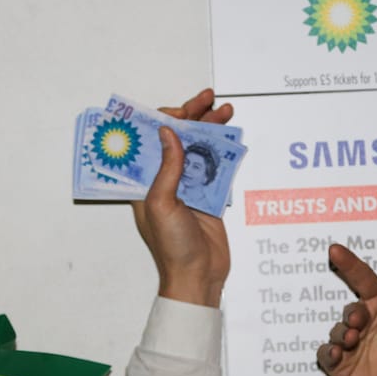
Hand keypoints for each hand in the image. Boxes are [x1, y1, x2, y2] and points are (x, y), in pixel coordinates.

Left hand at [131, 89, 230, 305]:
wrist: (199, 277)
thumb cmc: (172, 248)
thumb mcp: (163, 205)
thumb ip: (167, 168)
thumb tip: (167, 133)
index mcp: (145, 182)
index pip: (151, 140)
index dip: (164, 120)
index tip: (180, 109)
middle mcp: (165, 180)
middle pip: (177, 138)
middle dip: (191, 115)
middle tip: (207, 98)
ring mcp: (188, 186)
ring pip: (198, 147)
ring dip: (210, 127)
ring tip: (224, 110)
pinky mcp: (208, 195)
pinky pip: (215, 165)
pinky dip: (223, 149)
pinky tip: (231, 135)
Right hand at [317, 239, 376, 375]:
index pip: (363, 279)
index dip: (349, 264)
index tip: (335, 250)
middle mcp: (368, 324)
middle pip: (348, 307)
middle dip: (351, 312)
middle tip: (359, 321)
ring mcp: (355, 346)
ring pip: (336, 329)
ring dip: (342, 332)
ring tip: (354, 340)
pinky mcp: (343, 368)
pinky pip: (326, 355)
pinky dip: (329, 352)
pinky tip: (339, 353)